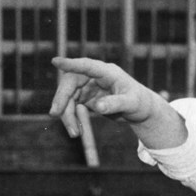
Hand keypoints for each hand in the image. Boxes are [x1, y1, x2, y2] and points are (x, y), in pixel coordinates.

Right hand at [49, 56, 183, 147]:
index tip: (55, 61)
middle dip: (61, 98)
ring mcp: (87, 86)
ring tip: (75, 134)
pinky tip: (77, 131)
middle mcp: (93, 76)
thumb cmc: (139, 102)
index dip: (71, 64)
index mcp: (107, 72)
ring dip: (66, 114)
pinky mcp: (85, 97)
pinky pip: (72, 107)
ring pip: (68, 97)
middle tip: (55, 114)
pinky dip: (72, 119)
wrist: (140, 110)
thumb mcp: (131, 104)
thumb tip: (98, 107)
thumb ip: (115, 104)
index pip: (86, 65)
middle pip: (70, 83)